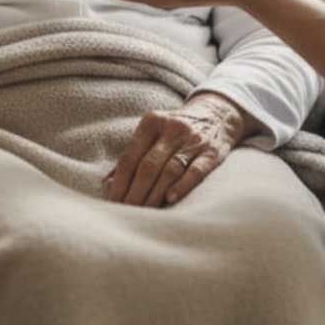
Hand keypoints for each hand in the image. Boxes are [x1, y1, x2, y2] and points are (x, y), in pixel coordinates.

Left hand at [103, 93, 262, 206]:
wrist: (217, 113)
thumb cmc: (175, 129)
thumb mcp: (153, 132)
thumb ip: (132, 155)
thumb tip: (108, 183)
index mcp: (151, 122)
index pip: (130, 157)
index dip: (120, 182)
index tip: (113, 201)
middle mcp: (171, 128)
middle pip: (148, 165)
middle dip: (135, 192)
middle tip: (127, 211)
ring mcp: (193, 139)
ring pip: (170, 170)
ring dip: (155, 194)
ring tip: (145, 212)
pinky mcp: (212, 151)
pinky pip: (196, 170)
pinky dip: (182, 185)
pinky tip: (171, 199)